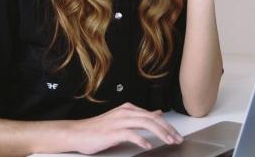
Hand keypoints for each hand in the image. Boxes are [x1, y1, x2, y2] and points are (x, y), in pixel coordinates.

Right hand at [65, 102, 182, 153]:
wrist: (77, 133)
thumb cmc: (98, 129)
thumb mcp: (122, 120)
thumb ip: (140, 117)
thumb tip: (156, 114)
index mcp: (129, 109)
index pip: (153, 116)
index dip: (167, 125)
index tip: (176, 134)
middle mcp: (125, 112)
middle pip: (152, 119)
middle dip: (168, 129)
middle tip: (177, 139)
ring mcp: (119, 121)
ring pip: (145, 124)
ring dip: (160, 133)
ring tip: (168, 141)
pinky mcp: (113, 132)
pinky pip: (131, 134)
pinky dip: (141, 139)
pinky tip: (148, 145)